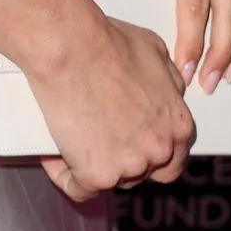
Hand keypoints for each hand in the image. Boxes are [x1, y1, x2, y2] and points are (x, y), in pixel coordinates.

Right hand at [31, 14, 194, 201]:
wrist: (72, 47)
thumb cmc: (107, 43)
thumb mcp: (156, 52)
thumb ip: (169, 82)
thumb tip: (167, 92)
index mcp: (177, 124)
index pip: (172, 158)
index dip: (149, 152)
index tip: (131, 146)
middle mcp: (158, 150)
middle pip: (142, 172)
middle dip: (122, 159)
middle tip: (99, 139)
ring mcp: (129, 166)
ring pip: (111, 181)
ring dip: (93, 165)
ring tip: (73, 140)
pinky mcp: (97, 176)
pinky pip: (78, 187)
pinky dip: (63, 173)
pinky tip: (54, 156)